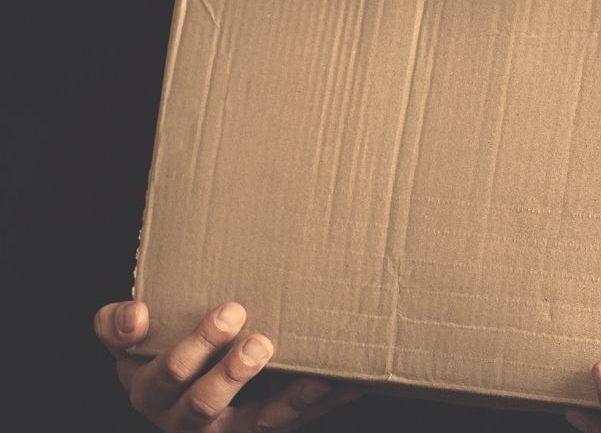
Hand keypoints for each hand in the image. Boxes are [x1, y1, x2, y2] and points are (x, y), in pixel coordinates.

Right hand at [94, 300, 359, 431]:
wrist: (183, 382)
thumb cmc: (158, 351)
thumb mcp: (130, 341)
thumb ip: (118, 325)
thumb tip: (135, 315)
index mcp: (150, 391)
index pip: (166, 374)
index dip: (190, 348)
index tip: (229, 312)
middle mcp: (185, 418)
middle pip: (205, 403)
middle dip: (232, 373)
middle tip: (260, 340)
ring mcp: (229, 429)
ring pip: (259, 420)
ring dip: (290, 397)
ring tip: (318, 375)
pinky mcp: (263, 429)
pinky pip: (297, 418)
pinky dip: (325, 399)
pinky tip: (351, 380)